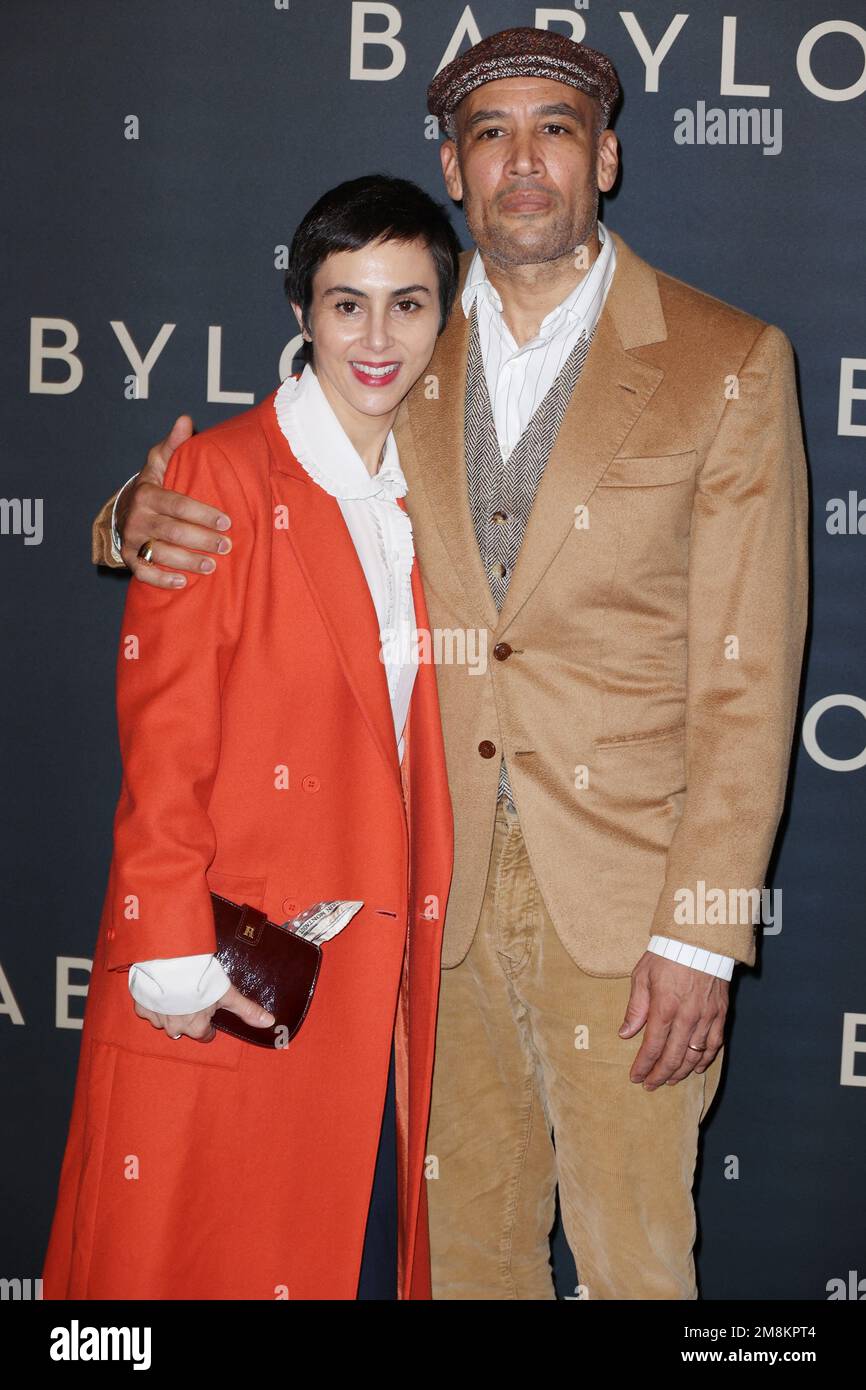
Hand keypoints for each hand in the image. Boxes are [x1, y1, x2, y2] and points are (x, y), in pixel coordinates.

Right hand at [118, 415, 232, 587]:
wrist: (125, 509)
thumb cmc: (154, 485)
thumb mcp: (161, 461)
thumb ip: (175, 444)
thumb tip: (186, 420)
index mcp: (148, 492)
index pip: (178, 504)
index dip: (203, 514)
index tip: (227, 521)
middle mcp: (137, 517)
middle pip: (172, 531)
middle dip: (201, 540)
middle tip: (227, 546)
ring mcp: (132, 539)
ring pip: (161, 554)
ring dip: (188, 561)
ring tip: (212, 566)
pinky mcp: (130, 558)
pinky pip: (144, 573)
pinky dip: (163, 579)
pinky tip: (184, 582)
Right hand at [132, 982, 274, 1042]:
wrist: (170, 963)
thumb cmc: (201, 978)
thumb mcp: (227, 993)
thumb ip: (247, 1010)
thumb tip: (269, 1022)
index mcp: (197, 1028)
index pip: (205, 1035)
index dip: (209, 1024)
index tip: (209, 1011)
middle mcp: (176, 1029)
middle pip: (184, 1028)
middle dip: (188, 1016)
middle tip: (193, 996)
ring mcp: (157, 1019)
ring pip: (165, 1020)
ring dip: (170, 1009)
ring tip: (177, 991)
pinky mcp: (142, 1007)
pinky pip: (148, 1009)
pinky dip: (153, 1002)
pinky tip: (160, 988)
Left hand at [618, 951, 727, 1090]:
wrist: (700, 938)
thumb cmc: (668, 954)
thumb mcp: (642, 976)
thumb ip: (635, 1008)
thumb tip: (625, 1034)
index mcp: (664, 1007)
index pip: (652, 1047)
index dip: (644, 1066)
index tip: (636, 1077)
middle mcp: (687, 1017)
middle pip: (673, 1057)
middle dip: (660, 1075)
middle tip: (651, 1085)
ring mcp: (706, 1017)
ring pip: (694, 1055)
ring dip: (681, 1071)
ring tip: (670, 1080)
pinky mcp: (721, 1013)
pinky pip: (715, 1044)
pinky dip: (705, 1060)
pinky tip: (696, 1068)